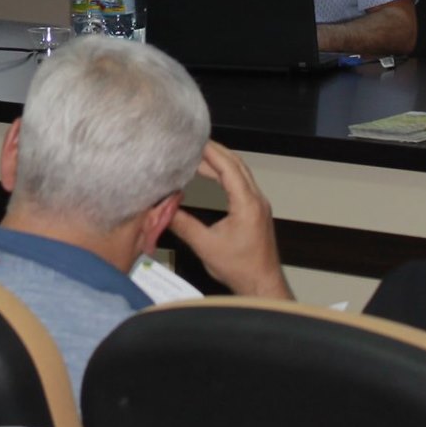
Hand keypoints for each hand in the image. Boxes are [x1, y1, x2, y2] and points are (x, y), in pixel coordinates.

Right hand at [168, 141, 291, 298]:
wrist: (262, 286)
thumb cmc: (240, 269)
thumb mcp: (205, 246)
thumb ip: (183, 225)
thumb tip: (164, 209)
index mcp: (247, 203)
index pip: (228, 166)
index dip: (210, 151)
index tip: (193, 140)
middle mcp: (256, 200)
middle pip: (236, 164)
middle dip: (214, 150)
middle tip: (192, 143)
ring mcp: (258, 205)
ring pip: (240, 172)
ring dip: (220, 161)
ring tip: (197, 155)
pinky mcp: (256, 211)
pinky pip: (241, 183)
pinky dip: (225, 174)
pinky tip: (211, 175)